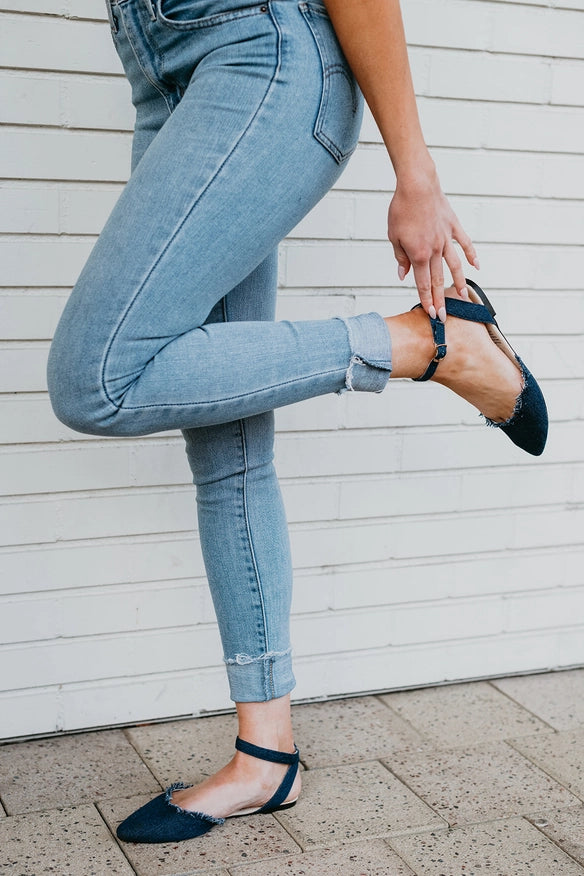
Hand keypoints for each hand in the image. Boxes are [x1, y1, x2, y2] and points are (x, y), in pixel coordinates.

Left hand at [387, 169, 478, 320]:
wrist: (417, 185)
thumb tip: (403, 275)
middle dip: (440, 300)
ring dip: (458, 283)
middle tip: (443, 316)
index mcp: (419, 255)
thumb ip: (401, 258)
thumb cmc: (401, 210)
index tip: (431, 314)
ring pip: (454, 265)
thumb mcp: (394, 237)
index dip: (426, 300)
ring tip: (463, 297)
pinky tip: (476, 266)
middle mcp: (435, 250)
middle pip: (438, 280)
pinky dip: (471, 255)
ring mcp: (446, 238)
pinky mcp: (453, 226)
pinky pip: (465, 243)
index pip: (422, 284)